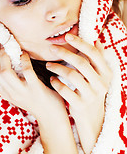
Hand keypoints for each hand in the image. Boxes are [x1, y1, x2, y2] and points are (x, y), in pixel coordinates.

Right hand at [0, 41, 64, 121]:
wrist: (50, 117)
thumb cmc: (35, 101)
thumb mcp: (17, 92)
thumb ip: (10, 80)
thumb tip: (6, 59)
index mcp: (4, 92)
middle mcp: (9, 92)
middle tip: (0, 41)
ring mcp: (21, 91)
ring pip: (5, 71)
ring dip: (5, 56)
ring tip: (9, 46)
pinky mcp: (35, 88)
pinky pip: (26, 71)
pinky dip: (24, 60)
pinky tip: (25, 54)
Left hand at [46, 34, 112, 153]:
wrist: (92, 117)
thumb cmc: (92, 91)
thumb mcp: (100, 77)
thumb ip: (98, 60)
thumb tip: (98, 42)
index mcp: (106, 73)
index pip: (93, 53)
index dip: (80, 43)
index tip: (67, 36)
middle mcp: (101, 83)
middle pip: (81, 63)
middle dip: (64, 53)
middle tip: (52, 48)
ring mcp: (91, 95)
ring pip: (72, 75)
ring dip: (57, 68)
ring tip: (48, 65)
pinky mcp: (80, 105)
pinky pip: (65, 90)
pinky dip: (56, 83)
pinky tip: (51, 80)